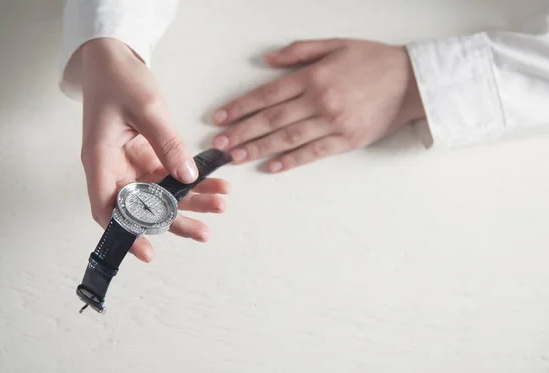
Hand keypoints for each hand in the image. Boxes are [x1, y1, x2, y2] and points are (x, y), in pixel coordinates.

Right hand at [80, 38, 228, 261]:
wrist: (112, 58)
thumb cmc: (119, 78)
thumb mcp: (147, 107)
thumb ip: (168, 143)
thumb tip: (188, 176)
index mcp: (100, 159)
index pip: (106, 208)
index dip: (125, 233)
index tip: (146, 252)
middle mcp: (112, 168)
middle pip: (140, 207)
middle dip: (174, 221)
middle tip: (204, 232)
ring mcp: (129, 164)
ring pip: (160, 194)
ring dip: (190, 200)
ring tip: (220, 204)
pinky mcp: (144, 156)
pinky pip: (169, 176)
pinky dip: (191, 180)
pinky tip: (215, 183)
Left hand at [211, 39, 425, 171]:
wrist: (412, 80)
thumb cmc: (373, 60)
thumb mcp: (335, 44)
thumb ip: (298, 52)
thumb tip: (267, 61)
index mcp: (313, 76)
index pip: (267, 95)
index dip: (240, 108)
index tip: (220, 118)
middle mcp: (319, 100)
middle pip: (271, 119)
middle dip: (241, 132)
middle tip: (219, 144)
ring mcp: (333, 123)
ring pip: (287, 138)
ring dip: (258, 148)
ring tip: (236, 157)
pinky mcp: (346, 140)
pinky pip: (313, 152)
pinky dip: (291, 160)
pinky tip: (272, 167)